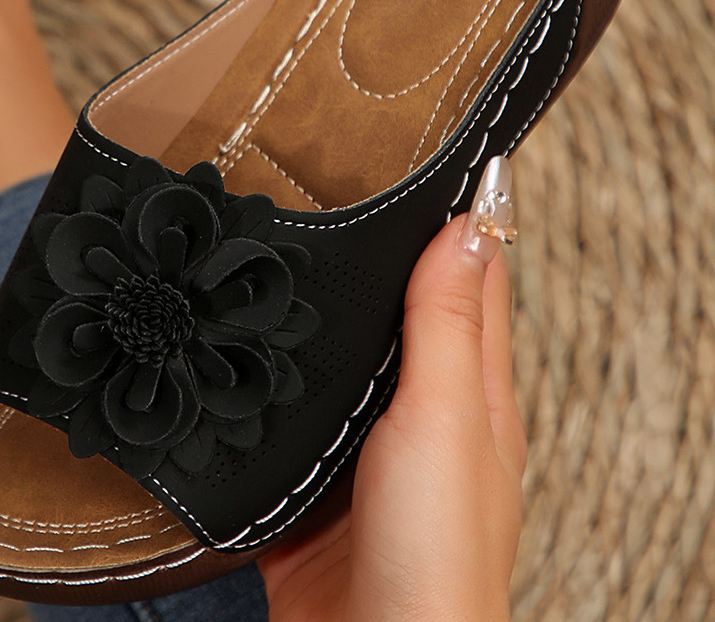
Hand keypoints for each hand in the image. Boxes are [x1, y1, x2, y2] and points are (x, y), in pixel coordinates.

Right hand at [259, 158, 526, 621]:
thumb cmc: (433, 558)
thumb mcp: (445, 420)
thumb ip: (450, 328)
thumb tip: (469, 226)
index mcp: (473, 393)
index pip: (474, 281)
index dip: (458, 218)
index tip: (428, 155)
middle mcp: (423, 414)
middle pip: (404, 312)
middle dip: (376, 252)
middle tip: (333, 184)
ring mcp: (365, 447)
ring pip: (341, 355)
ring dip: (319, 310)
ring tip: (277, 245)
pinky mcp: (312, 480)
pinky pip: (292, 409)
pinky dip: (274, 375)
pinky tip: (240, 348)